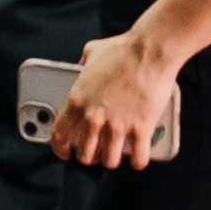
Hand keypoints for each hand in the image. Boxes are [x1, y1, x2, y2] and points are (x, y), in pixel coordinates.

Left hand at [51, 28, 177, 169]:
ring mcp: (118, 125)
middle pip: (85, 154)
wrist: (150, 50)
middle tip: (96, 152)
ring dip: (112, 160)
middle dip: (89, 157)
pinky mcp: (141, 129)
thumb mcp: (92, 52)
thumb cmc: (123, 48)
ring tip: (116, 154)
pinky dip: (138, 161)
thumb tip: (80, 68)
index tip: (65, 152)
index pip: (60, 133)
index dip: (60, 147)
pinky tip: (138, 157)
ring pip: (110, 160)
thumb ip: (82, 64)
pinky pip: (138, 158)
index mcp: (78, 99)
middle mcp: (94, 117)